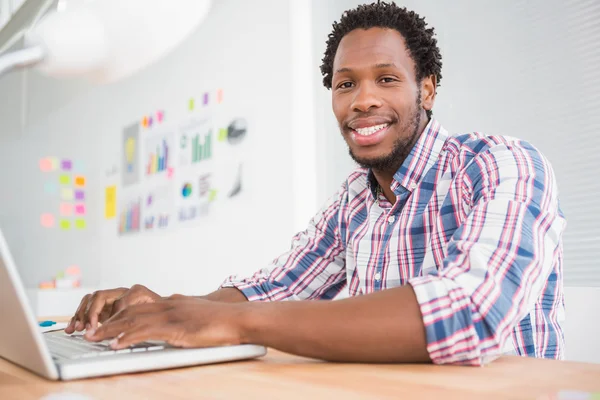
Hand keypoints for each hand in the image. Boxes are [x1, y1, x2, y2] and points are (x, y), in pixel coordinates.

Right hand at [65, 284, 161, 333]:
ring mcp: (112, 297)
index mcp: (137, 292)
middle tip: (87, 328)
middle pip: (100, 296)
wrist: (162, 307)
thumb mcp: (159, 315)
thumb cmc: (160, 312)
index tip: (105, 329)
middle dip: (91, 313)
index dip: (111, 316)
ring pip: (91, 299)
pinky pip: (87, 306)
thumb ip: (149, 319)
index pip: (120, 302)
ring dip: (81, 314)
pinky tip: (72, 328)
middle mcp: (122, 292)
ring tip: (77, 328)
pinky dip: (78, 317)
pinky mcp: (104, 305)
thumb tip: (135, 330)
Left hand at [84, 297, 246, 349]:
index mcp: (174, 303)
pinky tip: (115, 344)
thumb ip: (184, 316)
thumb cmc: (224, 321)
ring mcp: (172, 315)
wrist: (239, 319)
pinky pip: (146, 332)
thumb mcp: (199, 314)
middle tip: (89, 331)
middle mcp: (169, 305)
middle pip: (131, 312)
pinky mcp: (176, 328)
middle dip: (108, 322)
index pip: (140, 307)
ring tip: (92, 338)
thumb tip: (176, 324)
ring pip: (133, 320)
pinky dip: (127, 337)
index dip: (120, 315)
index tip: (105, 324)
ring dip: (110, 330)